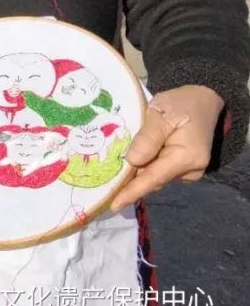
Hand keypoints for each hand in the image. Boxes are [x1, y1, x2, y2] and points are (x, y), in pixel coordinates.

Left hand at [110, 84, 224, 210]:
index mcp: (187, 157)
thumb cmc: (182, 104)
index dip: (132, 191)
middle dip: (129, 178)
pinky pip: (157, 169)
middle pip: (151, 178)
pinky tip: (131, 157)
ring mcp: (187, 171)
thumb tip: (132, 161)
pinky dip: (144, 165)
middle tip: (102, 177)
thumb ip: (148, 138)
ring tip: (114, 163)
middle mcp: (190, 170)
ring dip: (136, 170)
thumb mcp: (162, 114)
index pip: (153, 178)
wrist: (202, 101)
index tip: (113, 204)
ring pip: (153, 174)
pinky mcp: (181, 167)